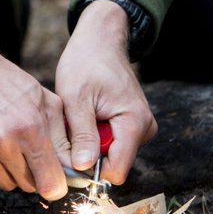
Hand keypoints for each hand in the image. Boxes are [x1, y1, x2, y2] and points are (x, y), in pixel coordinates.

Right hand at [0, 16, 68, 199]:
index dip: (55, 185)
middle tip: (25, 149)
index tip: (55, 181)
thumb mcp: (43, 99)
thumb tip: (75, 166)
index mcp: (28, 127)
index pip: (49, 182)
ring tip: (2, 142)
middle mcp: (1, 143)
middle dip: (32, 172)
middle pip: (28, 186)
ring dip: (8, 170)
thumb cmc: (3, 81)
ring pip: (4, 184)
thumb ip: (62, 135)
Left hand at [56, 0, 157, 184]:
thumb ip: (82, 135)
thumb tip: (83, 167)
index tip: (69, 156)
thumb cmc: (86, 62)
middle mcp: (144, 129)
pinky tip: (87, 117)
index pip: (116, 172)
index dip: (90, 171)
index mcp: (134, 123)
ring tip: (79, 118)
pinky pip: (112, 144)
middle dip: (88, 154)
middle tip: (71, 128)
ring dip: (90, 144)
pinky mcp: (133, 126)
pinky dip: (95, 136)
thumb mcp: (76, 98)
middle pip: (112, 165)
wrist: (100, 41)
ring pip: (110, 156)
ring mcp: (140, 128)